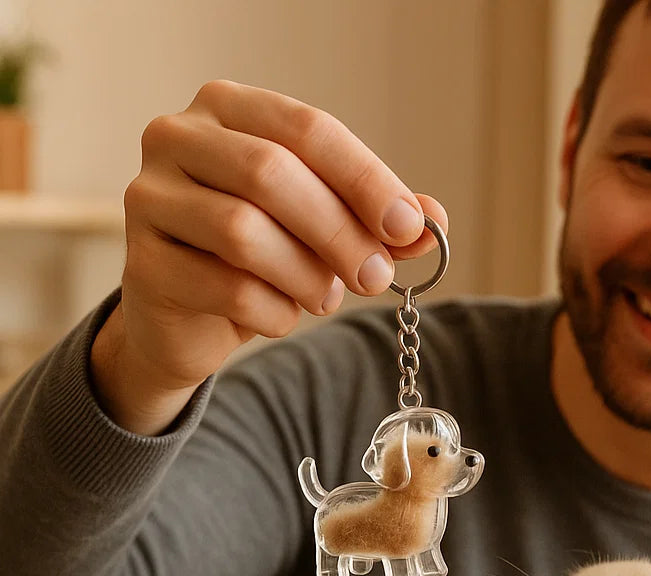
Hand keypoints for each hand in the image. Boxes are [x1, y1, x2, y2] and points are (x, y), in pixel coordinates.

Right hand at [90, 80, 447, 433]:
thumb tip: (432, 220)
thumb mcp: (324, 230)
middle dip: (339, 232)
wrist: (190, 317)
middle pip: (271, 174)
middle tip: (376, 277)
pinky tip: (283, 316)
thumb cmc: (262, 258)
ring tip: (327, 298)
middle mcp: (178, 138)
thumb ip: (375, 220)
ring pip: (243, 232)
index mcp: (230, 108)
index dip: (365, 180)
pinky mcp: (144, 265)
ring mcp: (150, 198)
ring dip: (306, 276)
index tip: (409, 227)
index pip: (307, 130)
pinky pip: (226, 289)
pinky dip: (274, 313)